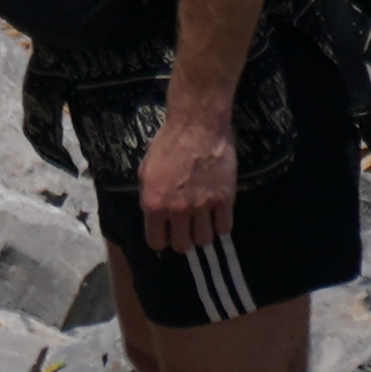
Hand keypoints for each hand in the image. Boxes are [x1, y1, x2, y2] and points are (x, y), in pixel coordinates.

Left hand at [137, 106, 238, 260]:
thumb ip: (150, 199)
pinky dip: (220, 226)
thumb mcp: (146, 172)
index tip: (166, 232)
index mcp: (154, 204)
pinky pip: (224, 228)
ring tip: (202, 222)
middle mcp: (177, 210)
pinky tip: (217, 216)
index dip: (161, 239)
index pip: (157, 243)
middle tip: (185, 228)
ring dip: (202, 234)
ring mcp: (202, 206)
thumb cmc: (168, 144)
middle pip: (182, 246)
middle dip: (182, 239)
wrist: (197, 125)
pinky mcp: (225, 199)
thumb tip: (155, 220)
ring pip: (204, 241)